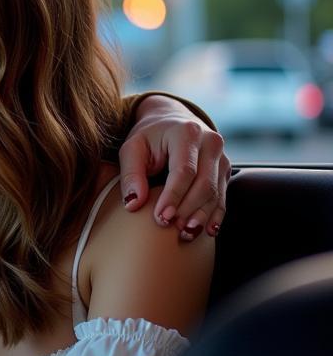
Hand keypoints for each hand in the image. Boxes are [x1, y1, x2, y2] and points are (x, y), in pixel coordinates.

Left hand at [118, 95, 229, 239]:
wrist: (171, 121)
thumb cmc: (148, 137)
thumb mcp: (132, 148)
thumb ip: (131, 174)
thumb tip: (133, 204)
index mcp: (186, 133)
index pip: (184, 171)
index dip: (173, 196)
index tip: (161, 218)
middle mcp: (210, 142)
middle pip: (204, 184)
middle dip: (188, 209)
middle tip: (171, 228)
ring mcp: (221, 157)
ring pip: (216, 193)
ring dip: (202, 217)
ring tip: (185, 234)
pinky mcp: (224, 170)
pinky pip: (223, 196)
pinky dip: (215, 215)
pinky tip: (208, 231)